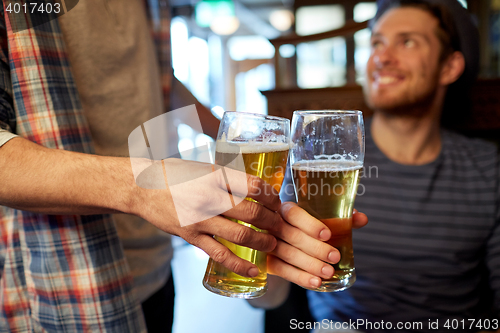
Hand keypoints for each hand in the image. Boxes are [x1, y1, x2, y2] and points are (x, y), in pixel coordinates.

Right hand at [132, 158, 282, 277]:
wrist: (142, 188)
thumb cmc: (174, 174)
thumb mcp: (203, 167)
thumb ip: (227, 177)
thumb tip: (256, 187)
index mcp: (215, 176)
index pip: (255, 186)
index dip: (272, 196)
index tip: (277, 201)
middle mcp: (210, 198)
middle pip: (253, 213)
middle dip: (273, 221)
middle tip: (280, 224)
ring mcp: (200, 220)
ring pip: (241, 235)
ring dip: (263, 242)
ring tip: (273, 244)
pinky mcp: (192, 237)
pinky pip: (220, 254)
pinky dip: (240, 265)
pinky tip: (254, 271)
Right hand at [266, 202, 367, 289]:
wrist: (282, 242)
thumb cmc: (306, 228)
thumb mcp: (321, 220)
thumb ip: (341, 218)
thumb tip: (362, 218)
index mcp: (286, 209)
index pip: (294, 214)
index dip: (310, 224)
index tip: (327, 234)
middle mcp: (272, 224)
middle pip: (292, 236)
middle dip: (316, 248)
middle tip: (335, 257)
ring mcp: (267, 243)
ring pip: (287, 254)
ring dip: (310, 264)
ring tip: (329, 272)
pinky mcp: (267, 261)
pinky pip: (282, 270)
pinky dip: (299, 277)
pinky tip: (315, 282)